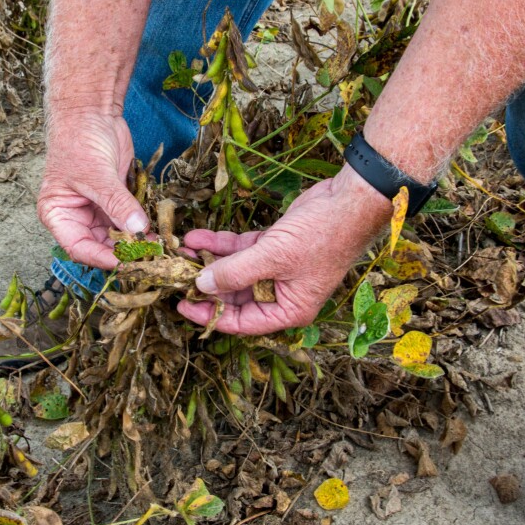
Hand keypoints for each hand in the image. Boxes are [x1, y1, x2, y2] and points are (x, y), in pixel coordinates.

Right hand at [38, 111, 148, 269]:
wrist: (90, 112)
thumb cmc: (78, 140)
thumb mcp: (96, 175)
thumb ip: (116, 203)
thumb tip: (137, 230)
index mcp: (58, 215)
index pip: (79, 248)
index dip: (102, 258)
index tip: (127, 262)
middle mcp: (77, 217)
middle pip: (101, 246)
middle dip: (125, 251)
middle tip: (150, 256)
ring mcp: (98, 210)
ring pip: (119, 236)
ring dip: (137, 242)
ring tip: (158, 247)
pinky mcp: (117, 201)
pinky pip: (131, 220)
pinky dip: (143, 227)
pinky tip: (159, 232)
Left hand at [177, 167, 391, 334]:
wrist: (349, 201)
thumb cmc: (322, 236)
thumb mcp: (274, 257)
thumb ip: (236, 272)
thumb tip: (202, 285)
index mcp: (288, 309)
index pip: (241, 322)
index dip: (209, 315)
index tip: (181, 304)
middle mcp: (281, 294)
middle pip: (234, 296)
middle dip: (205, 284)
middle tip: (175, 274)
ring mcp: (277, 269)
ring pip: (235, 270)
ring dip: (209, 261)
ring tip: (181, 253)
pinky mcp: (274, 246)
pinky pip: (241, 251)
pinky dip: (220, 244)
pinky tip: (197, 238)